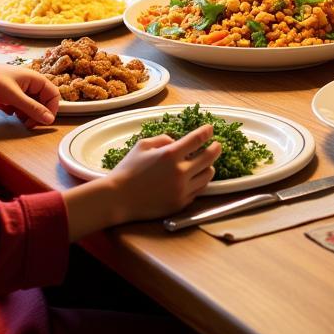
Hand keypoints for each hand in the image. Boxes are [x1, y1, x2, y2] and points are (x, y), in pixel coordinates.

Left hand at [0, 64, 57, 126]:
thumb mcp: (14, 97)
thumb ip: (32, 108)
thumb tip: (50, 120)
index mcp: (36, 79)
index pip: (53, 95)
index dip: (51, 109)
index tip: (43, 122)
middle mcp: (30, 83)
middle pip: (43, 101)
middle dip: (38, 114)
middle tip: (28, 124)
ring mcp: (20, 89)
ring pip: (32, 105)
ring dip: (27, 114)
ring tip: (17, 118)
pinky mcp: (10, 95)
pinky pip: (20, 106)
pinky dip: (17, 111)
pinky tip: (8, 111)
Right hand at [107, 124, 221, 220]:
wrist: (117, 199)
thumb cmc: (127, 170)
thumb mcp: (142, 146)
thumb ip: (162, 139)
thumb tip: (176, 141)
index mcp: (170, 155)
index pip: (197, 139)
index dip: (207, 132)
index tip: (210, 129)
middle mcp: (180, 172)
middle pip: (209, 157)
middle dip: (216, 148)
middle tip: (217, 145)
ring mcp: (181, 190)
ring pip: (207, 175)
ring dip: (209, 166)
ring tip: (206, 163)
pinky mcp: (180, 204)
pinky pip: (198, 190)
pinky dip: (199, 182)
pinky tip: (194, 178)